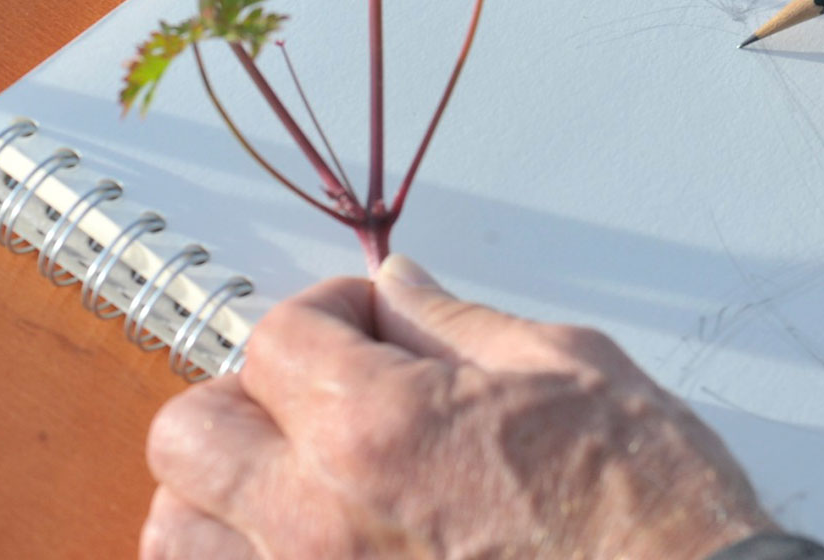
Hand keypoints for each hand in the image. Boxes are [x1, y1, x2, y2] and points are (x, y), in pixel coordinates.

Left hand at [142, 254, 772, 558]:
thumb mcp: (565, 366)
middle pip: (189, 432)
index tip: (368, 323)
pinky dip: (245, 554)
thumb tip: (399, 290)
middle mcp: (321, 522)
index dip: (325, 310)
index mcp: (380, 425)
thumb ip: (457, 323)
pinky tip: (314, 540)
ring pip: (179, 534)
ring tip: (299, 480)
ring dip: (222, 492)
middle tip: (319, 394)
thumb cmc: (643, 501)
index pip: (275, 335)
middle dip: (248, 394)